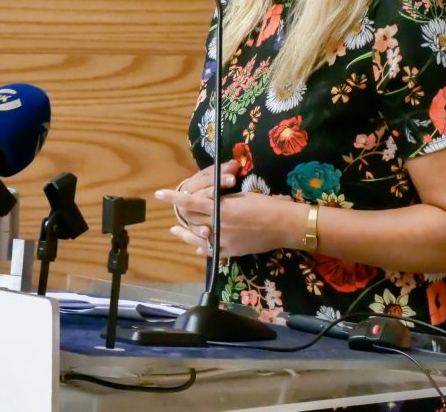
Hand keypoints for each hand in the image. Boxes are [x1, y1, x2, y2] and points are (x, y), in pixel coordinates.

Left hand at [157, 180, 302, 257]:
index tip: (160, 194)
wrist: (285, 225)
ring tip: (174, 228)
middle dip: (183, 213)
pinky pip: (209, 251)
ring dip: (185, 232)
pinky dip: (199, 246)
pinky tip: (193, 245)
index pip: (191, 203)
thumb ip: (223, 201)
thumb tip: (211, 201)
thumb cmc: (267, 204)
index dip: (174, 198)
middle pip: (192, 219)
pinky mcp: (231, 252)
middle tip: (175, 208)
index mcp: (221, 208)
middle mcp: (219, 226)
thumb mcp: (242, 196)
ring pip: (197, 236)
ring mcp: (223, 241)